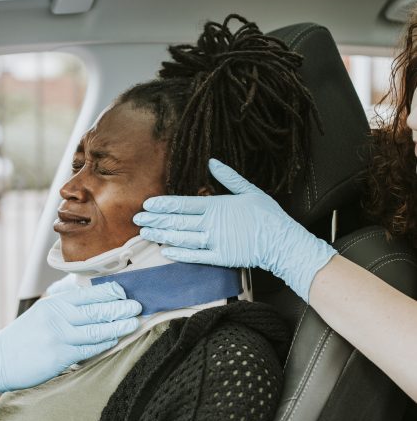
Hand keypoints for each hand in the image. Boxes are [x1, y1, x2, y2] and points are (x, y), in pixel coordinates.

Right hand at [0, 282, 140, 399]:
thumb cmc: (23, 336)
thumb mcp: (42, 312)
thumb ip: (64, 304)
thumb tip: (89, 296)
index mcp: (55, 302)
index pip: (88, 293)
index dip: (110, 292)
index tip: (126, 291)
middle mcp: (57, 315)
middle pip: (96, 309)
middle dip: (120, 307)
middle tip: (138, 305)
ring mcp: (58, 335)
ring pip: (95, 328)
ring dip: (117, 325)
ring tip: (133, 322)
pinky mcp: (59, 355)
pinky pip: (87, 348)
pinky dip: (103, 343)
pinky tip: (114, 340)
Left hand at [133, 158, 335, 302]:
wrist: (283, 242)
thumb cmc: (267, 215)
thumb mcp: (249, 190)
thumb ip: (228, 177)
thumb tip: (212, 162)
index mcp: (217, 205)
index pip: (183, 203)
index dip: (163, 204)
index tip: (147, 204)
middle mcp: (212, 223)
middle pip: (177, 221)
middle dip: (155, 219)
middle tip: (137, 219)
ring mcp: (215, 241)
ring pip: (182, 238)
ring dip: (162, 235)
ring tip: (145, 233)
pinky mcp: (220, 257)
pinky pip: (195, 256)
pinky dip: (180, 253)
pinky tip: (165, 250)